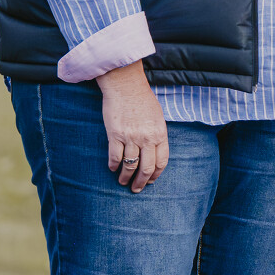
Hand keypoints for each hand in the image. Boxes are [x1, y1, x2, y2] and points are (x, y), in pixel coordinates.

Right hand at [97, 62, 168, 191]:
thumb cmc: (142, 99)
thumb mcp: (157, 117)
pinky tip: (112, 168)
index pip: (161, 162)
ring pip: (129, 165)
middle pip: (146, 168)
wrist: (125, 84)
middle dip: (141, 183)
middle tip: (136, 189)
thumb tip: (154, 152)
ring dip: (125, 177)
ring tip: (122, 181)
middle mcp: (147, 138)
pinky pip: (115, 156)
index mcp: (160, 133)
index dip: (155, 175)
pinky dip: (113, 165)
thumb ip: (157, 134)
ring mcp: (131, 137)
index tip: (150, 181)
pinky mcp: (115, 134)